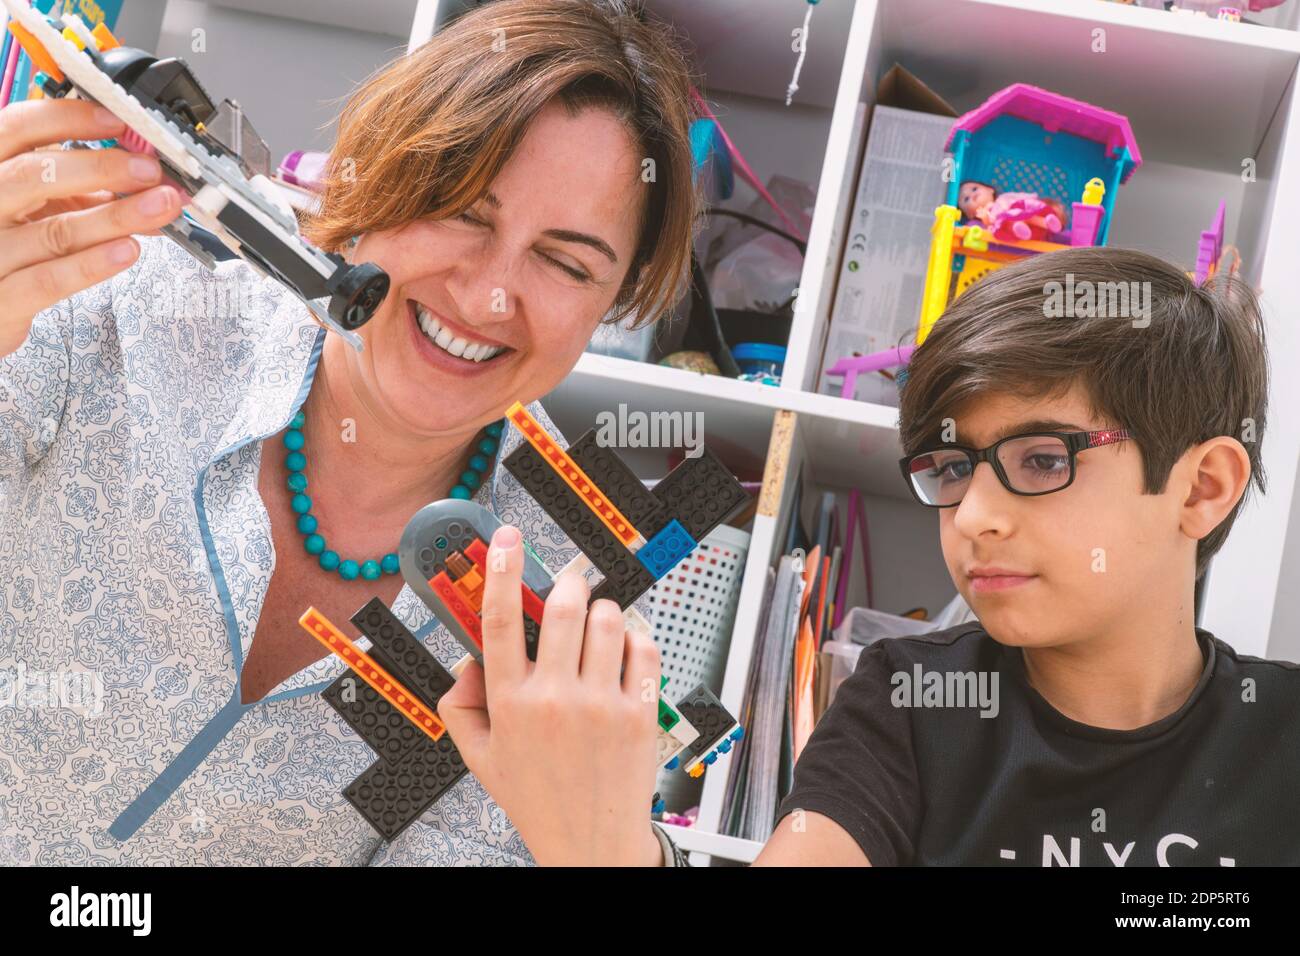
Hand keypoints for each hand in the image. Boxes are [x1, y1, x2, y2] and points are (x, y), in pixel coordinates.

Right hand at [0, 99, 183, 354]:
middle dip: (99, 168)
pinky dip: (91, 265)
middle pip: (33, 174)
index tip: (117, 122)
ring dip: (115, 217)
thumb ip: (93, 194)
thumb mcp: (45, 208)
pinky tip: (128, 251)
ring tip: (159, 207)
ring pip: (53, 230)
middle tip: (150, 171)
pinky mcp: (2, 301)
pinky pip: (47, 281)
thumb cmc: (15, 248)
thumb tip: (156, 186)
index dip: (67, 119)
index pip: (17, 128)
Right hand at [438, 525, 664, 865]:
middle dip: (568, 584)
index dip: (502, 570)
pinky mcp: (639, 713)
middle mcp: (555, 699)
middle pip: (564, 608)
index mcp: (511, 704)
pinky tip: (622, 650)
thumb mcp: (480, 757)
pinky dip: (634, 636)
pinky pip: (643, 648)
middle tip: (569, 586)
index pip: (501, 621)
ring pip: (607, 620)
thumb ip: (460, 705)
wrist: (591, 844)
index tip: (507, 538)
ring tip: (596, 625)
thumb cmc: (538, 798)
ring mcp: (601, 705)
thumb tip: (468, 660)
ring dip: (602, 609)